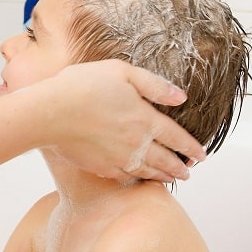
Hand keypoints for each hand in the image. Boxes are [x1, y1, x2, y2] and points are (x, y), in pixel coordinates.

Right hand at [29, 59, 203, 182]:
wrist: (49, 112)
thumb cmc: (81, 85)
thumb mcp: (121, 72)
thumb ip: (153, 85)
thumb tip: (180, 96)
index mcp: (144, 118)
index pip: (176, 137)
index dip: (191, 147)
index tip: (202, 155)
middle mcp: (136, 143)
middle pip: (166, 159)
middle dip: (180, 166)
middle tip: (189, 172)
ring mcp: (118, 158)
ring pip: (148, 171)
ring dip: (164, 176)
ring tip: (173, 179)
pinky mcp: (100, 166)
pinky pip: (125, 176)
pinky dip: (138, 178)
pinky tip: (139, 177)